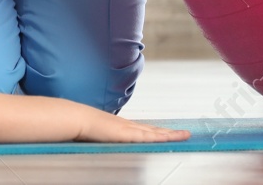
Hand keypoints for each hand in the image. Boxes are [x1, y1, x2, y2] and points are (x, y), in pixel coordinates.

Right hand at [74, 105, 190, 143]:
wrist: (78, 119)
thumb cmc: (83, 127)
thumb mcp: (98, 135)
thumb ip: (106, 139)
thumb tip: (105, 144)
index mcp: (122, 127)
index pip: (144, 130)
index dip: (157, 131)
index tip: (167, 132)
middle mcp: (129, 126)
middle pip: (154, 129)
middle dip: (169, 132)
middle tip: (183, 133)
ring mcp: (130, 129)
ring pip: (155, 132)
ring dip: (170, 134)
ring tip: (184, 135)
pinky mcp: (128, 133)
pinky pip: (149, 136)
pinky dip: (160, 137)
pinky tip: (171, 138)